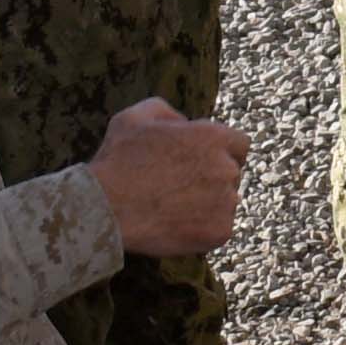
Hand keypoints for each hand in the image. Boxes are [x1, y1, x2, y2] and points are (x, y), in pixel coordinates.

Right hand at [88, 96, 248, 257]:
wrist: (106, 208)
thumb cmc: (118, 160)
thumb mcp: (136, 117)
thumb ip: (167, 112)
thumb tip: (184, 122)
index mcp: (213, 137)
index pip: (239, 144)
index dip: (221, 151)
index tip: (202, 161)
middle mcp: (226, 169)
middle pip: (232, 174)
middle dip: (212, 178)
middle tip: (179, 187)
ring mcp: (226, 203)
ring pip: (225, 203)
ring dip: (208, 204)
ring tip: (172, 207)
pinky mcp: (219, 232)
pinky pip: (218, 229)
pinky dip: (202, 229)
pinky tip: (174, 224)